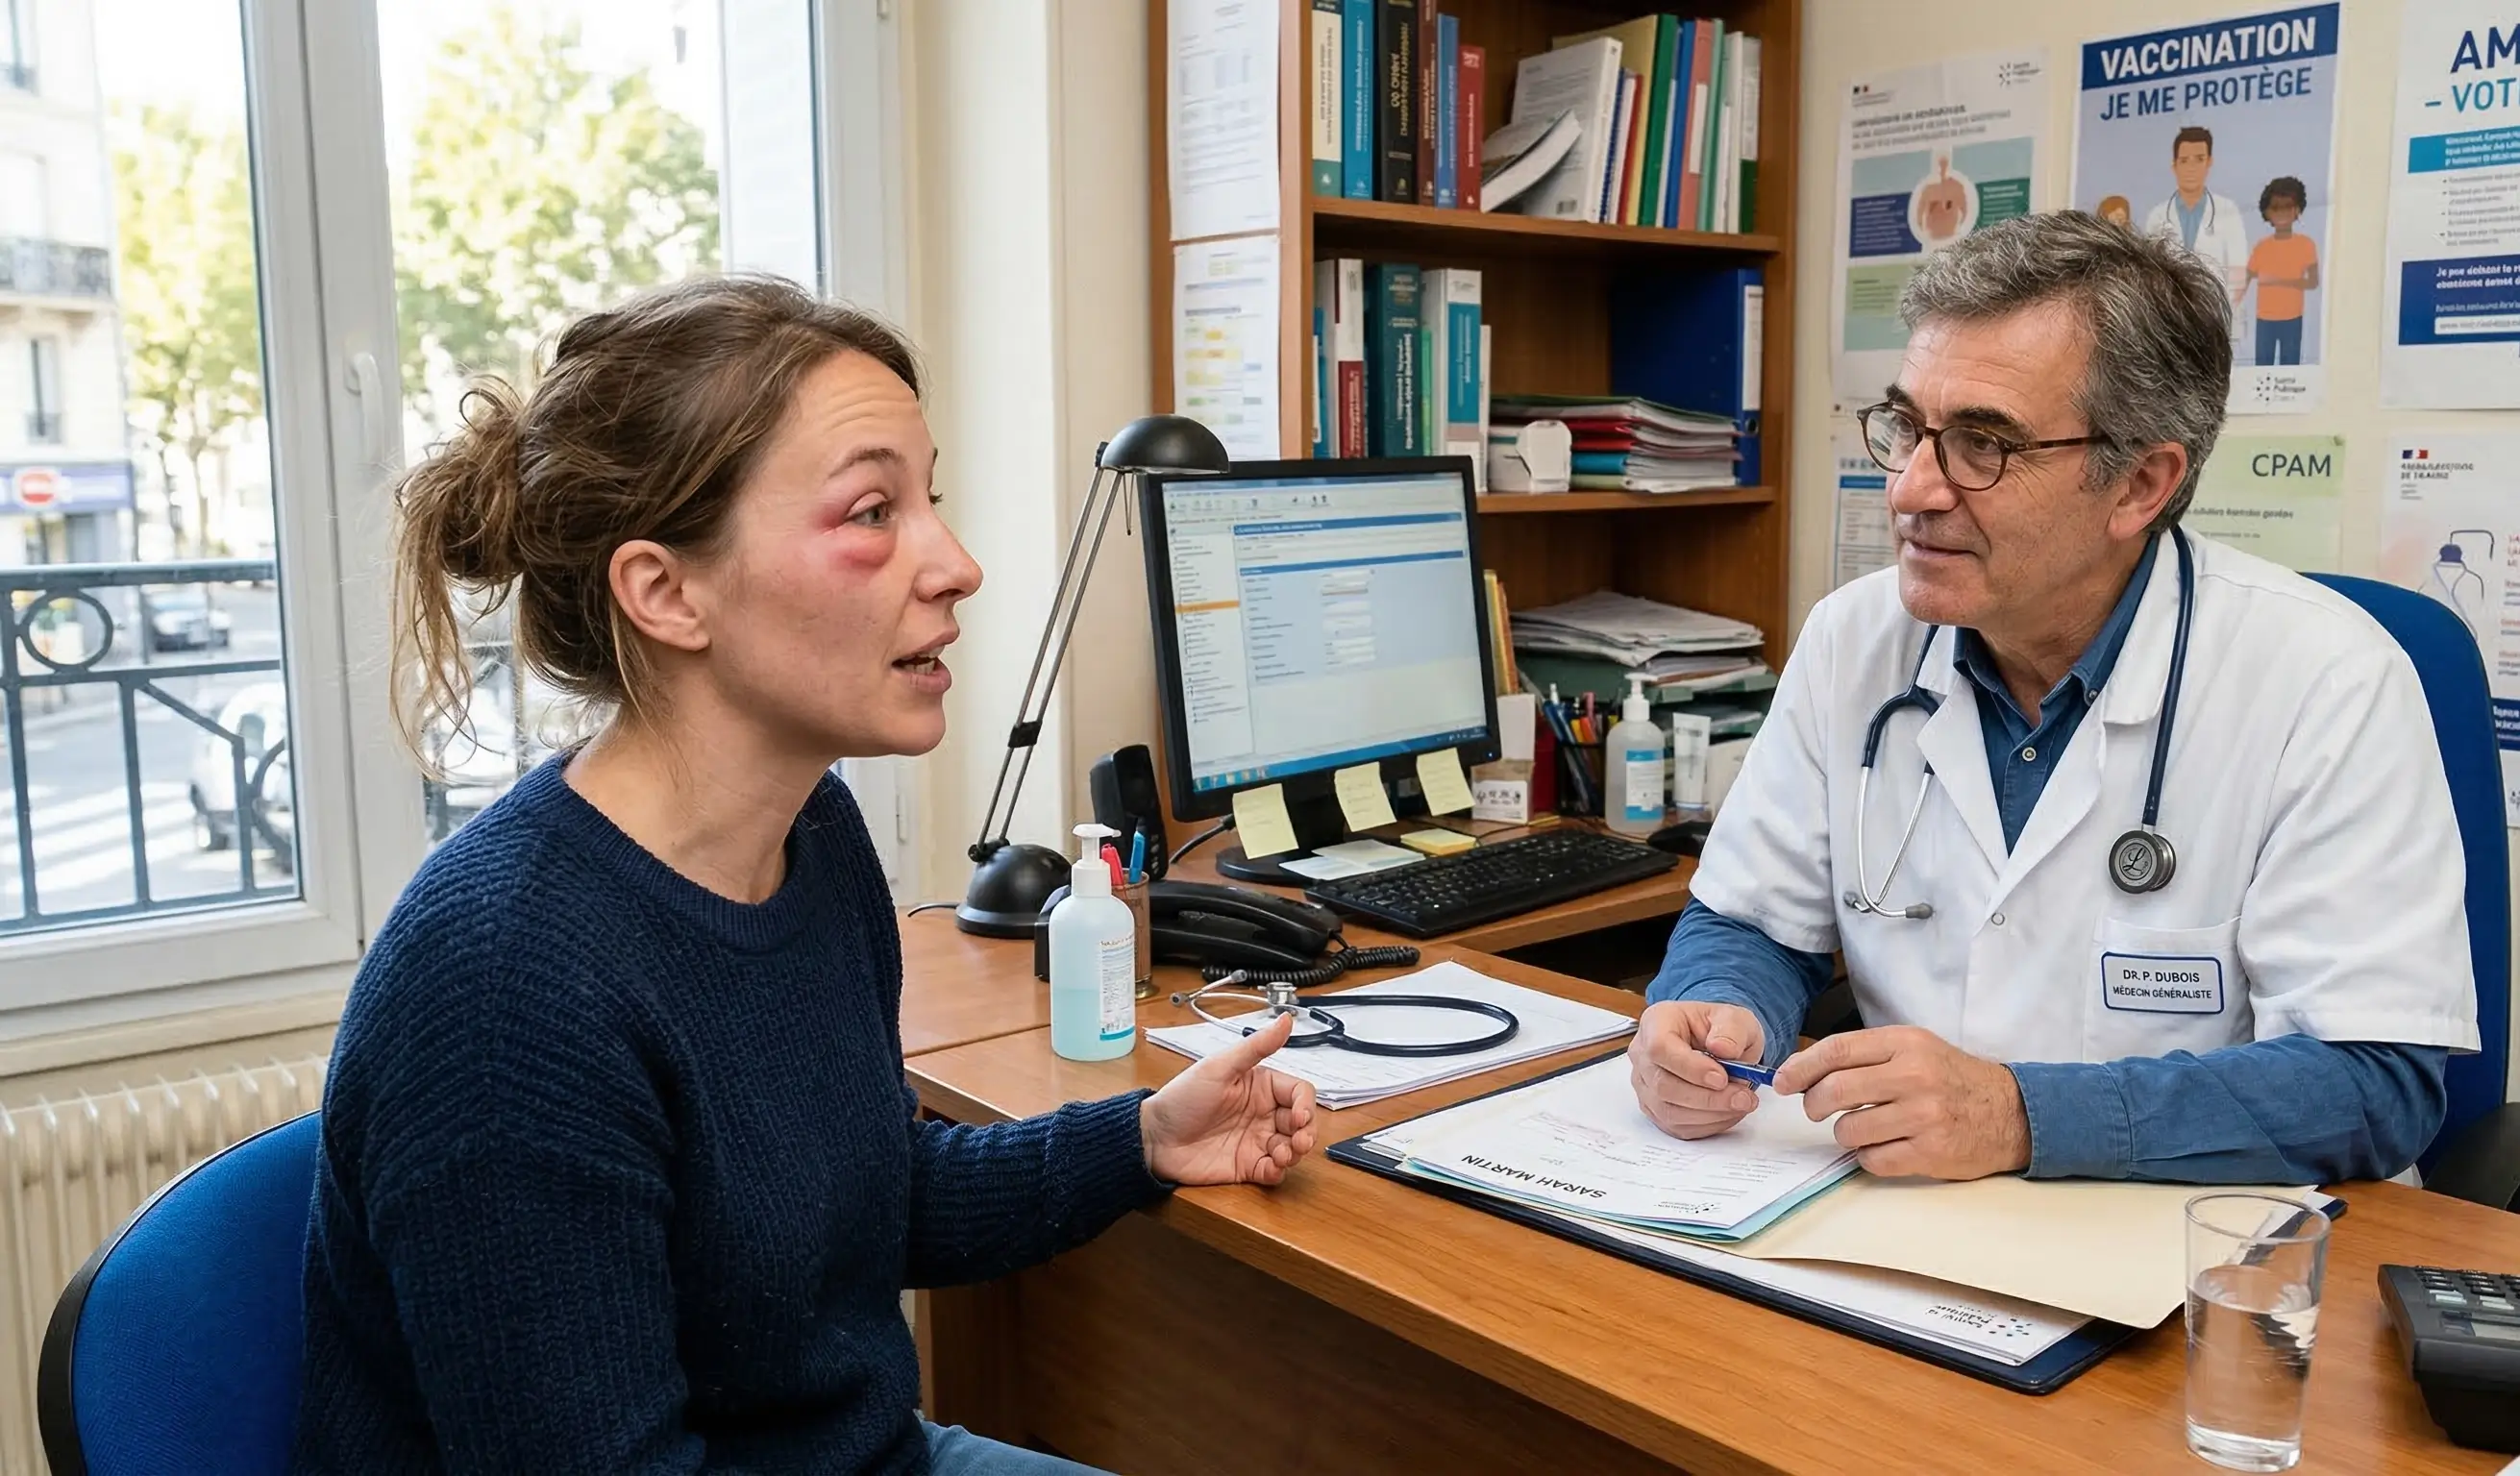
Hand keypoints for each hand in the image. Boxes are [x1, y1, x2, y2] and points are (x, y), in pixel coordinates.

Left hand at [1140, 1011, 1317, 1185]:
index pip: (1299, 1092)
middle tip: (1298, 1142)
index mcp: (1260, 1086)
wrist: (1155, 1139)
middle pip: (1302, 1122)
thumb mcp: (1220, 1068)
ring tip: (1281, 1156)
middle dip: (1306, 1133)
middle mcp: (1263, 1112)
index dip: (1305, 1105)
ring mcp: (1256, 1140)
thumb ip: (1256, 1046)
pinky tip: (1269, 1168)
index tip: (1298, 1117)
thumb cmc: (1182, 1098)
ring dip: (1294, 1153)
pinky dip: (1278, 1172)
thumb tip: (1286, 1020)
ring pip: (1293, 1148)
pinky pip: (1274, 1171)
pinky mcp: (1248, 1165)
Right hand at [1628, 1000, 1765, 1139]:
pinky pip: (1678, 1126)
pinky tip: (1728, 1111)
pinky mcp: (1655, 1109)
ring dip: (1711, 1113)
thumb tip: (1723, 1048)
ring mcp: (1645, 1084)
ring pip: (1670, 1111)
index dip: (1690, 1068)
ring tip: (1741, 1103)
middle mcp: (1643, 1054)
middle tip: (1742, 1096)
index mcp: (1656, 1022)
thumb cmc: (1720, 1029)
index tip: (1722, 1077)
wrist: (1720, 1046)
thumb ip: (1732, 1030)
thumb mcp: (1735, 1018)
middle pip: (1664, 1085)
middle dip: (1709, 1097)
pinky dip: (1708, 1124)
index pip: (1660, 1048)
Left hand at [1772, 1026, 2029, 1179]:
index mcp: (1906, 1044)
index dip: (1802, 1067)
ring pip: (1850, 1130)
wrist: (2010, 1112)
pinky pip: (1873, 1159)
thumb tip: (1805, 1070)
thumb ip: (1866, 1056)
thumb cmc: (1951, 1079)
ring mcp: (1924, 1116)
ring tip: (1862, 1128)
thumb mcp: (1914, 1049)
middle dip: (1814, 1104)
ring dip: (1844, 1134)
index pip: (1838, 1051)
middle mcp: (1914, 1076)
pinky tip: (1883, 1146)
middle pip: (1835, 1091)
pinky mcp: (1931, 1152)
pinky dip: (1867, 1156)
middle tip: (1816, 1109)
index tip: (1782, 1081)